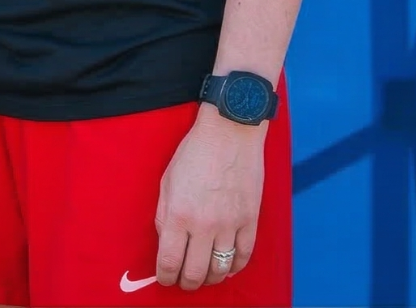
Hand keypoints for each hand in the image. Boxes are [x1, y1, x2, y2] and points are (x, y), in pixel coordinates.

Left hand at [155, 106, 265, 289]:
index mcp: (179, 214)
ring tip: (204, 276)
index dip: (166, 276)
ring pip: (221, 269)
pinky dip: (235, 268)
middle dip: (187, 283)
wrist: (230, 133)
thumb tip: (166, 242)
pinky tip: (227, 267)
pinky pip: (244, 256)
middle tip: (183, 282)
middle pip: (196, 272)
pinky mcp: (251, 220)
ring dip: (211, 278)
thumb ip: (165, 215)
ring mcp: (230, 224)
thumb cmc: (194, 153)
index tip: (165, 279)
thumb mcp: (167, 182)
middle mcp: (204, 224)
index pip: (170, 261)